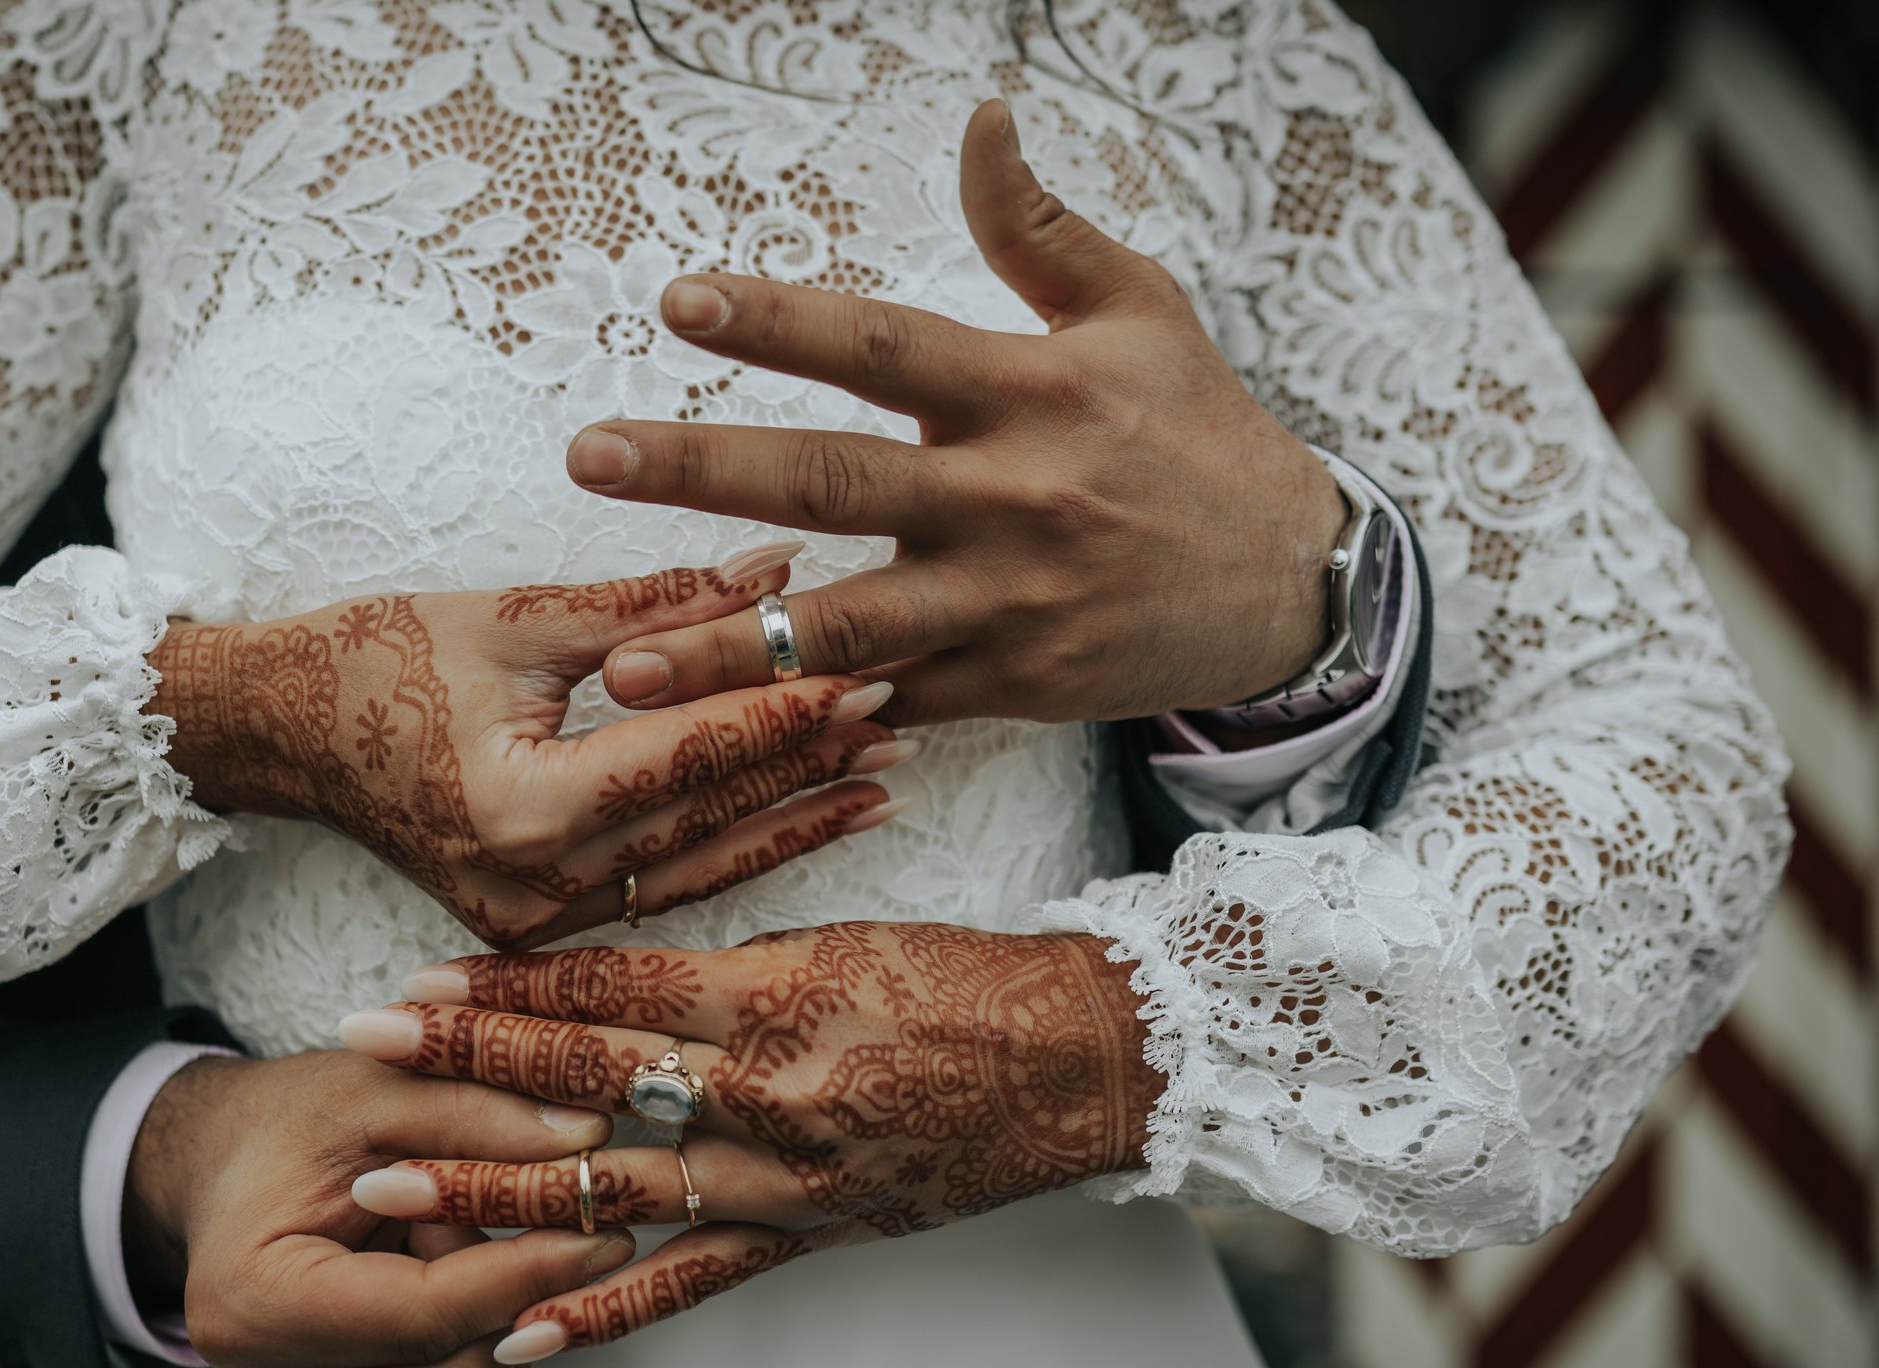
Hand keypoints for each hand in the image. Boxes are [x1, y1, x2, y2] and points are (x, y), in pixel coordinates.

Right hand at [123, 1053, 635, 1367]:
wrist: (231, 1169)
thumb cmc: (288, 1130)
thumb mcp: (376, 1090)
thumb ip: (477, 1111)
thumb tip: (586, 1143)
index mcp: (253, 1305)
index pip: (429, 1318)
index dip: (527, 1274)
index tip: (599, 1230)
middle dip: (513, 1303)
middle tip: (504, 1219)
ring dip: (499, 1326)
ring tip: (449, 1241)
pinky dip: (481, 1351)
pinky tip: (441, 1283)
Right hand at [146, 554, 908, 949]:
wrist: (282, 732)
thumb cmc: (377, 659)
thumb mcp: (518, 618)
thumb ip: (654, 605)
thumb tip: (776, 568)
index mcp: (524, 809)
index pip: (688, 756)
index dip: (782, 710)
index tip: (868, 664)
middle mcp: (535, 887)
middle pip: (709, 820)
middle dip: (809, 762)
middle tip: (902, 709)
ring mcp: (536, 920)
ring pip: (700, 869)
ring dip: (794, 818)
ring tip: (884, 773)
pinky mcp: (539, 922)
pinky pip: (662, 888)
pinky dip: (735, 848)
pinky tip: (806, 819)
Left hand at [333, 924, 1160, 1355]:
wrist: (1082, 1065)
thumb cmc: (967, 982)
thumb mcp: (836, 935)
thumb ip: (717, 965)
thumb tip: (598, 972)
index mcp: (770, 996)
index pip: (605, 987)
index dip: (499, 987)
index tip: (413, 983)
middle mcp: (763, 1091)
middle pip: (582, 1078)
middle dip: (459, 1068)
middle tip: (357, 1055)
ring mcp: (780, 1177)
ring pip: (611, 1186)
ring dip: (491, 1189)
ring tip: (390, 1193)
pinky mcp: (805, 1236)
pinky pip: (691, 1282)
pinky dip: (601, 1307)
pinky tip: (518, 1329)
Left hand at [567, 98, 1346, 726]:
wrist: (1293, 584)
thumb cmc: (1198, 432)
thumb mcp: (1139, 311)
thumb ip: (1038, 228)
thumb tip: (981, 115)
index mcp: (1032, 392)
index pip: (884, 347)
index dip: (781, 322)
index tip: (679, 302)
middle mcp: (1014, 498)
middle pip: (838, 483)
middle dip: (704, 471)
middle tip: (591, 456)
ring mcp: (1010, 603)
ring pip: (850, 626)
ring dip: (731, 646)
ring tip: (624, 664)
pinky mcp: (1014, 685)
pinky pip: (898, 701)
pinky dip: (814, 715)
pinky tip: (719, 734)